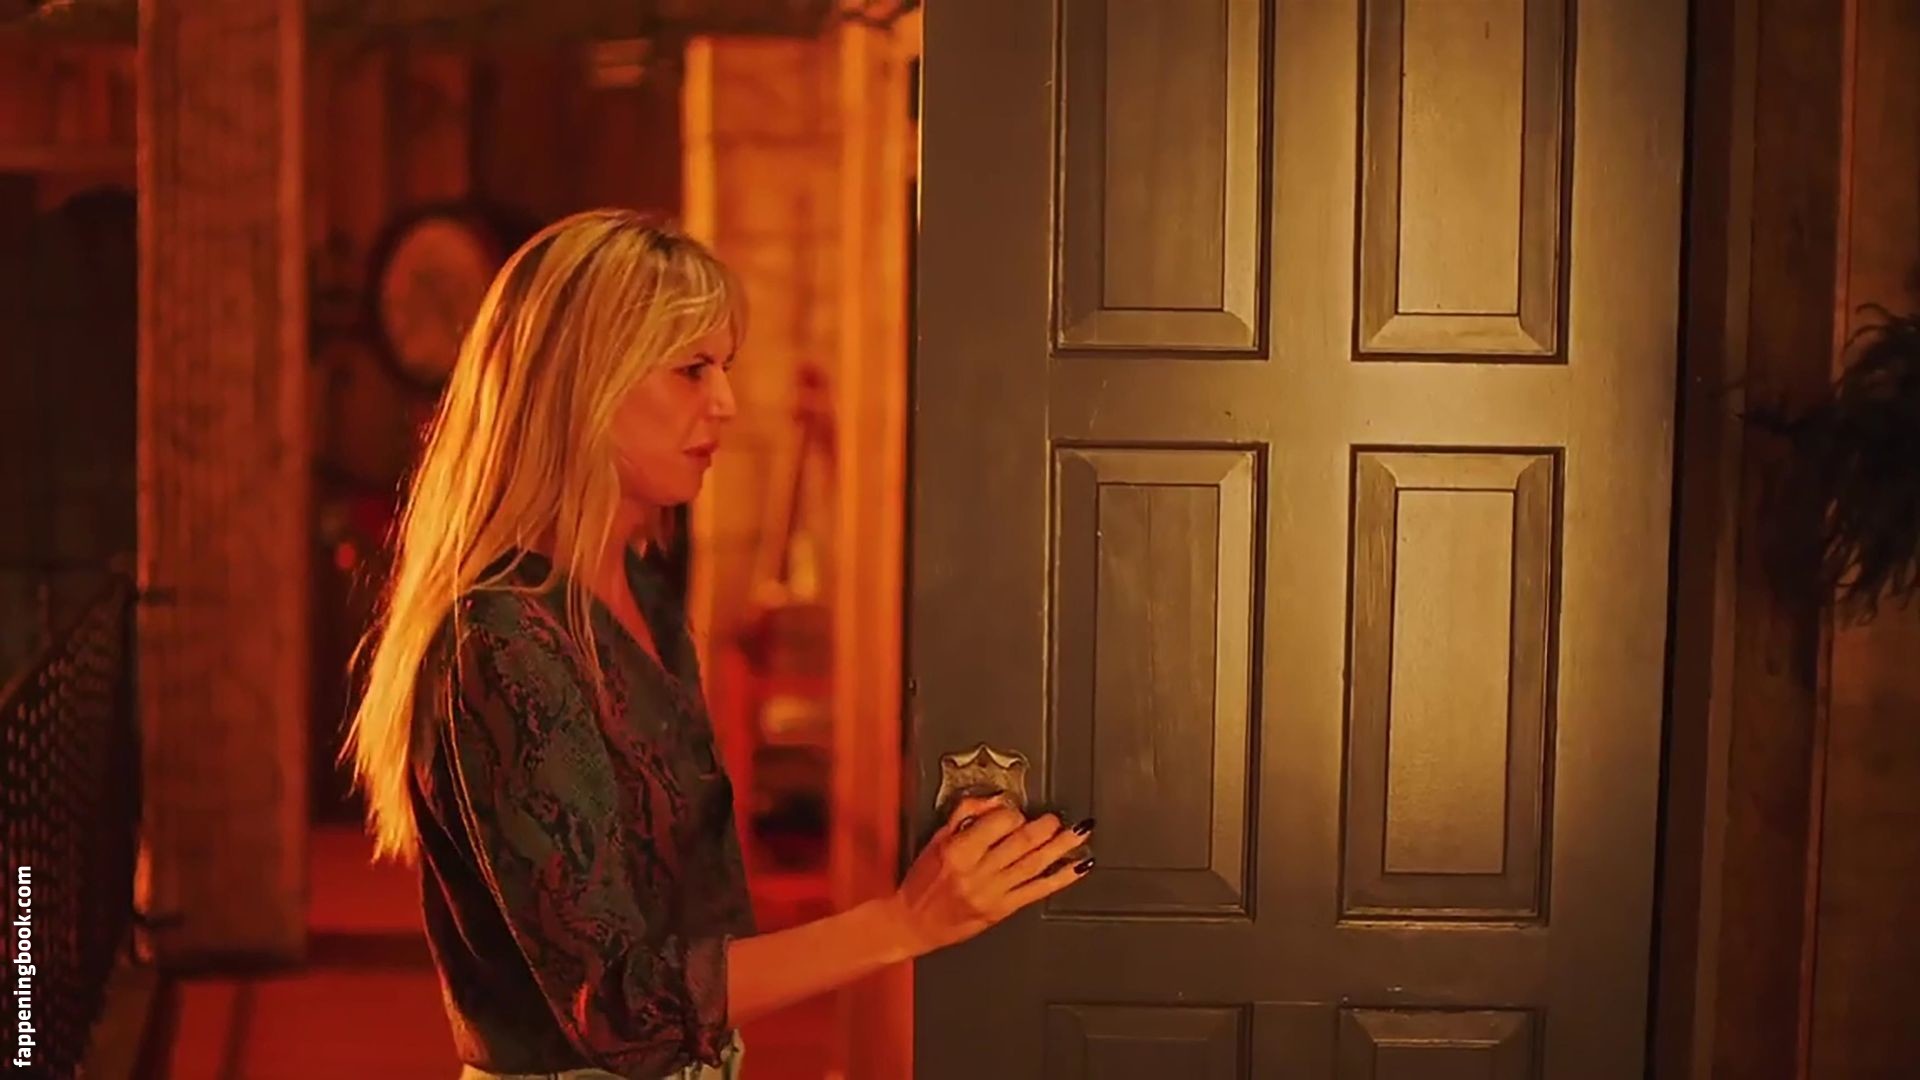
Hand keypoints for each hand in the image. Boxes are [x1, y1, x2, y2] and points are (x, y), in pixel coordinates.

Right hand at [885, 795, 1094, 957]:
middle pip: (1022, 843)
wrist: (914, 923)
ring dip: (1061, 847)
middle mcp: (978, 872)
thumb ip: (966, 814)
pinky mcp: (1003, 909)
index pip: (998, 823)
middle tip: (1055, 818)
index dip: (1013, 813)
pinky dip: (1061, 878)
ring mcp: (993, 892)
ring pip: (1035, 864)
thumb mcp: (937, 839)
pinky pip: (1038, 891)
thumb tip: (996, 800)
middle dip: (1045, 827)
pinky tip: (1078, 867)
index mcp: (958, 850)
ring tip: (1079, 833)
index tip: (1016, 811)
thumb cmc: (923, 881)